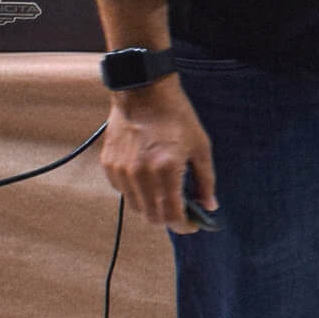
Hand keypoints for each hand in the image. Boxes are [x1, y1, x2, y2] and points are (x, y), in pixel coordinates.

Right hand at [100, 76, 217, 231]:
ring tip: (164, 192)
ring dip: (151, 206)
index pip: (171, 215)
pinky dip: (136, 191)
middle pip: (151, 217)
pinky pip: (123, 190)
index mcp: (166, 170)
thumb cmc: (177, 118)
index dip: (184, 226)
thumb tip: (209, 206)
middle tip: (181, 210)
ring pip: (136, 206)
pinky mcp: (109, 164)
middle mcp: (140, 174)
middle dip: (168, 218)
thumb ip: (206, 181)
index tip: (192, 225)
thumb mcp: (200, 147)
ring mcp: (121, 170)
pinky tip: (148, 178)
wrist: (143, 91)